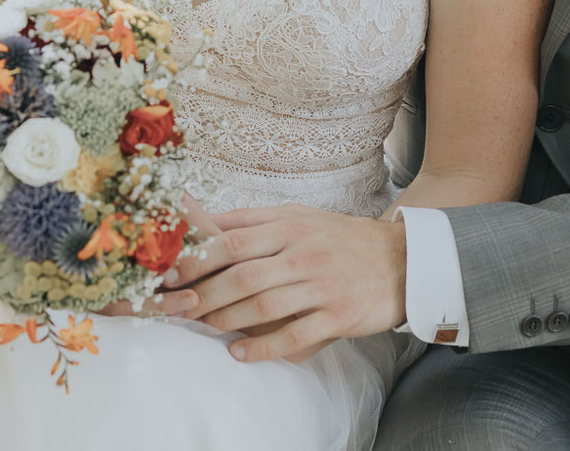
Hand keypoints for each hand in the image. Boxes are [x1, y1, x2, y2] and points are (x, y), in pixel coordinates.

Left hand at [155, 204, 405, 362]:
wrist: (402, 259)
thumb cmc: (340, 238)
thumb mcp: (299, 217)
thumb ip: (253, 220)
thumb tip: (203, 219)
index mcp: (289, 225)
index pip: (232, 239)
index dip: (195, 257)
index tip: (166, 273)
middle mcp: (303, 252)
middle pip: (242, 274)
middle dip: (201, 293)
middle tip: (173, 307)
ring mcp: (322, 284)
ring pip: (264, 305)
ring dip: (226, 320)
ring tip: (201, 327)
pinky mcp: (339, 315)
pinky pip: (295, 336)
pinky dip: (263, 348)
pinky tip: (239, 354)